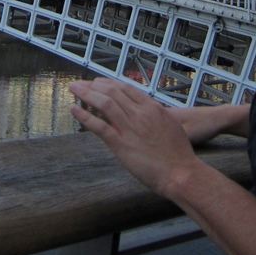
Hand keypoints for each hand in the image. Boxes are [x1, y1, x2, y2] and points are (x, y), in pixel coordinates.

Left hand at [69, 78, 200, 197]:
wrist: (181, 173)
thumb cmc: (179, 154)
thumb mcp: (171, 126)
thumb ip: (157, 116)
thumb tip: (149, 113)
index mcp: (152, 108)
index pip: (126, 88)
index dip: (109, 82)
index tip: (99, 82)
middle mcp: (139, 113)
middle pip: (112, 91)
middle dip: (94, 85)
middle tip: (81, 84)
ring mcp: (129, 128)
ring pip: (104, 103)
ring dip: (86, 94)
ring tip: (74, 89)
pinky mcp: (121, 144)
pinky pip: (99, 126)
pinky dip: (84, 116)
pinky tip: (74, 110)